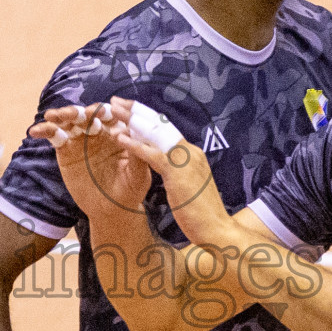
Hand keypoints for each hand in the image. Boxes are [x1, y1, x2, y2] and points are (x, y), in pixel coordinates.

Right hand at [31, 102, 150, 217]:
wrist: (111, 210)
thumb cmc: (130, 191)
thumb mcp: (139, 175)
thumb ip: (136, 154)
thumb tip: (127, 132)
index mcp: (118, 132)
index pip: (111, 116)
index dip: (106, 112)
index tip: (100, 111)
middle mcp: (99, 132)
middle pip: (87, 115)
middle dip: (79, 111)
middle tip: (72, 113)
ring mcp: (81, 140)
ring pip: (69, 122)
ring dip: (60, 116)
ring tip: (52, 116)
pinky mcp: (66, 150)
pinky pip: (55, 136)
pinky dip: (45, 130)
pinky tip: (36, 130)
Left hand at [111, 98, 238, 247]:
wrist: (217, 229)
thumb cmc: (203, 214)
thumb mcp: (191, 186)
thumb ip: (181, 172)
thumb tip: (171, 167)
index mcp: (193, 154)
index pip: (168, 129)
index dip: (148, 117)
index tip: (131, 109)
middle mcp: (190, 151)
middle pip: (160, 124)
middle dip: (137, 110)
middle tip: (116, 101)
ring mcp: (185, 160)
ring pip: (154, 133)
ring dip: (132, 120)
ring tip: (114, 110)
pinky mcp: (177, 173)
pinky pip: (152, 154)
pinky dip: (134, 144)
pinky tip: (119, 138)